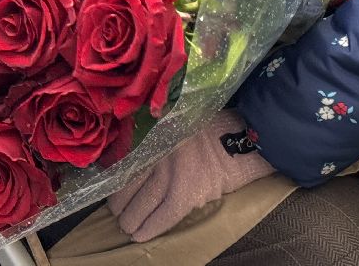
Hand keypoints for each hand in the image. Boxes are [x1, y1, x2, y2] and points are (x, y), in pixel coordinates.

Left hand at [107, 110, 273, 242]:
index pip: (127, 164)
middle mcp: (160, 154)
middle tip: (118, 212)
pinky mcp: (188, 193)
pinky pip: (163, 216)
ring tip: (128, 225)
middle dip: (121, 204)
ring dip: (131, 219)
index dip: (117, 183)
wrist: (245, 140)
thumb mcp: (182, 123)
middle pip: (130, 186)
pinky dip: (150, 228)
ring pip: (142, 204)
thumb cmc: (217, 129)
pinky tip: (140, 235)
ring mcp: (173, 174)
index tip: (113, 191)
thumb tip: (138, 157)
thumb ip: (161, 137)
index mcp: (158, 136)